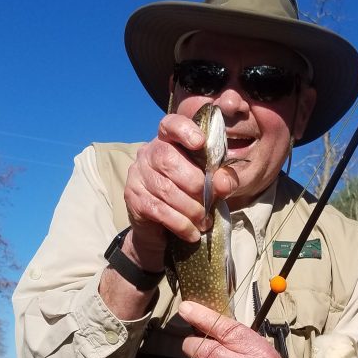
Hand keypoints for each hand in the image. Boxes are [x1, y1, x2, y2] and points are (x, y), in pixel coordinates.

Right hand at [123, 113, 236, 270]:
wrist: (160, 231)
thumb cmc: (188, 199)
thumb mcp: (209, 186)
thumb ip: (220, 180)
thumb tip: (224, 181)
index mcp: (168, 142)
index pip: (170, 125)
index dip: (184, 130)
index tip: (200, 142)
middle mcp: (147, 153)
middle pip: (170, 160)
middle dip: (196, 185)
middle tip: (209, 203)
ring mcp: (137, 175)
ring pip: (167, 190)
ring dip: (191, 210)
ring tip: (204, 222)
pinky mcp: (133, 199)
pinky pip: (160, 211)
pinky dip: (181, 224)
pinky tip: (192, 233)